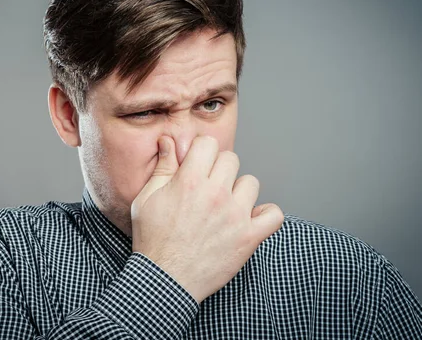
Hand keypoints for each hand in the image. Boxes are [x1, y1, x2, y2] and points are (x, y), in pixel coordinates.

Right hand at [131, 135, 283, 303]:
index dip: (201, 152)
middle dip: (218, 169)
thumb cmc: (152, 240)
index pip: (208, 143)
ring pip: (251, 183)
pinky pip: (274, 215)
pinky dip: (265, 215)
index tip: (197, 165)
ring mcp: (235, 215)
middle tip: (208, 187)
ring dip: (239, 191)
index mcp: (189, 181)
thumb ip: (162, 168)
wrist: (164, 280)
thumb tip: (168, 141)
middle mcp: (215, 194)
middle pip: (231, 159)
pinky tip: (251, 218)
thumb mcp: (147, 199)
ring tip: (225, 206)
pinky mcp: (248, 237)